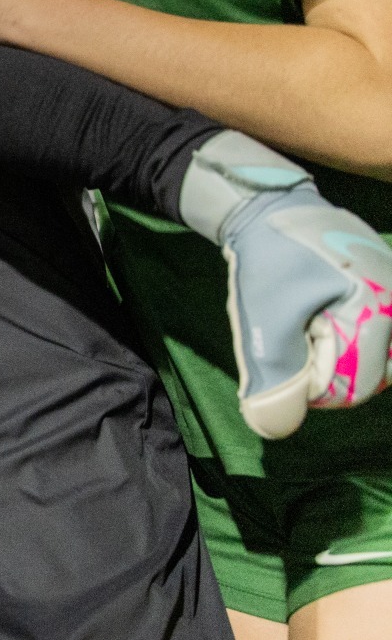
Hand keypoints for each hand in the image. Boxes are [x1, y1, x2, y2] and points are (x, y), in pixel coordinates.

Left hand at [178, 132, 391, 437]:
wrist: (268, 209)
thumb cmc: (266, 262)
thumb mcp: (261, 324)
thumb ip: (272, 380)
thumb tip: (274, 430)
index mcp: (379, 310)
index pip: (355, 385)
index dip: (310, 381)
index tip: (284, 344)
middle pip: (371, 372)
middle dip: (325, 364)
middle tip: (295, 328)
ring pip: (373, 354)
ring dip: (334, 350)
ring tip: (306, 319)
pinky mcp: (391, 288)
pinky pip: (376, 333)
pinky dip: (345, 334)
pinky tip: (319, 314)